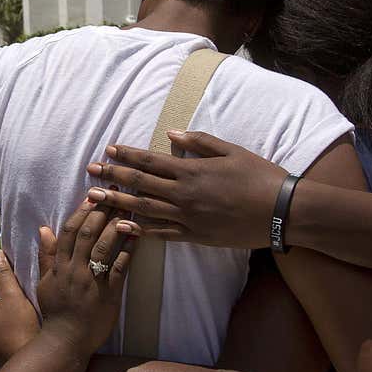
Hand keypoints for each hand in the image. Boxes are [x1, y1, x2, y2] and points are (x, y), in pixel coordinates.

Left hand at [0, 249, 38, 363]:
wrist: (27, 359)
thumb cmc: (21, 327)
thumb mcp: (14, 296)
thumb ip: (4, 273)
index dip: (0, 277)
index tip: (16, 280)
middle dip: (1, 291)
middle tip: (19, 293)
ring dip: (3, 306)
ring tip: (20, 306)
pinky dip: (2, 320)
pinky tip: (17, 322)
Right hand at [35, 200, 132, 351]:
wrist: (65, 341)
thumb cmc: (56, 311)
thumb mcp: (44, 282)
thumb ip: (47, 255)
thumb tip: (44, 228)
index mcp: (59, 267)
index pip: (69, 232)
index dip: (81, 211)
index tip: (93, 195)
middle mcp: (74, 270)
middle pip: (87, 234)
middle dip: (101, 211)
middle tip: (115, 194)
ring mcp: (91, 282)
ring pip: (103, 247)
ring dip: (116, 225)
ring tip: (128, 208)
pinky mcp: (108, 294)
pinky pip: (119, 268)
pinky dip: (128, 250)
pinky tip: (137, 236)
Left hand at [85, 130, 282, 248]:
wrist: (281, 211)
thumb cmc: (259, 176)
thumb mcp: (231, 150)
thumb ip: (199, 142)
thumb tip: (172, 134)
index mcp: (192, 170)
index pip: (151, 160)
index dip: (127, 155)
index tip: (108, 150)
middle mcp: (184, 194)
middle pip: (140, 184)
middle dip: (113, 176)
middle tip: (91, 172)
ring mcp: (188, 217)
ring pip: (144, 209)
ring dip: (117, 202)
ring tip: (94, 199)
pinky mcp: (195, 237)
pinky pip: (161, 233)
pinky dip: (139, 231)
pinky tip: (121, 227)